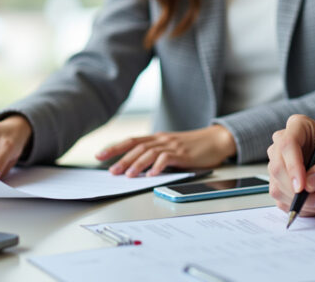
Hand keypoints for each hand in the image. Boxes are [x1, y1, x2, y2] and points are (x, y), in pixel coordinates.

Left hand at [96, 125, 236, 176]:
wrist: (215, 140)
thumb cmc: (193, 147)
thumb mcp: (171, 148)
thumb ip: (156, 155)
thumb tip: (136, 168)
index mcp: (157, 138)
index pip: (131, 141)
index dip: (114, 147)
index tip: (99, 155)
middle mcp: (162, 140)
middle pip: (137, 148)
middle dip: (122, 159)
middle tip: (111, 171)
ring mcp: (172, 146)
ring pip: (149, 153)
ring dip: (137, 164)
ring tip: (128, 176)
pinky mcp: (183, 154)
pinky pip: (167, 159)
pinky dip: (158, 166)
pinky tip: (152, 174)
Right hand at [267, 114, 314, 214]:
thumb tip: (310, 182)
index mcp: (299, 127)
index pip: (287, 144)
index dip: (293, 166)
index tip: (303, 187)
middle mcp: (283, 144)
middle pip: (278, 168)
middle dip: (298, 191)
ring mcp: (279, 164)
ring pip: (278, 187)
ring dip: (304, 203)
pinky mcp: (279, 183)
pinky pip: (282, 201)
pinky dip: (303, 208)